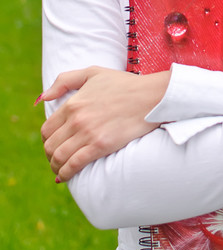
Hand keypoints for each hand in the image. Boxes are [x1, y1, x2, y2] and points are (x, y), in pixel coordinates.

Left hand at [39, 67, 170, 180]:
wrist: (151, 96)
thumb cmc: (124, 84)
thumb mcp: (93, 73)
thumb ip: (64, 81)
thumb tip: (43, 98)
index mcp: (73, 103)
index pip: (47, 129)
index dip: (47, 140)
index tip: (53, 145)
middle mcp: (76, 119)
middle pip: (50, 146)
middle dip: (50, 156)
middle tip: (56, 160)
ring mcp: (88, 133)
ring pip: (59, 157)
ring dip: (55, 167)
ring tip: (59, 170)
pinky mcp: (100, 146)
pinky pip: (74, 165)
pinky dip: (65, 174)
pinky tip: (65, 177)